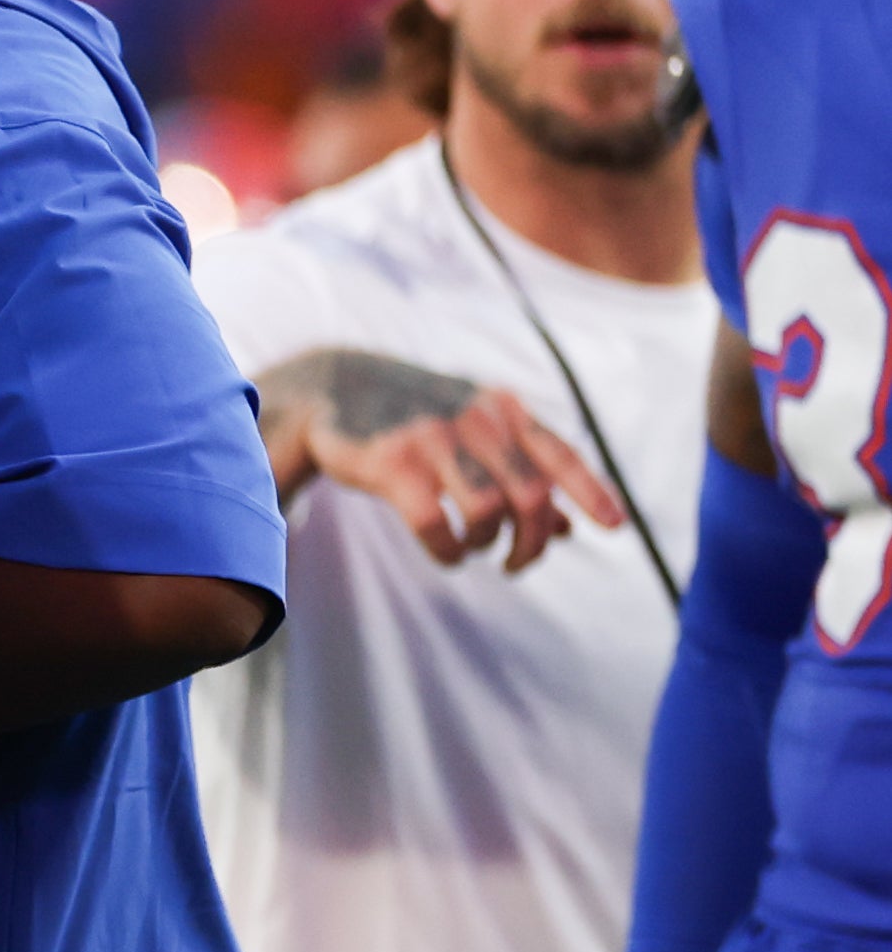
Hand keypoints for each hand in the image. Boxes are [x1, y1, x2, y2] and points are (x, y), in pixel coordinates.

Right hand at [270, 352, 621, 572]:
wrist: (335, 388)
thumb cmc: (415, 415)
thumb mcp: (475, 430)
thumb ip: (521, 470)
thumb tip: (566, 526)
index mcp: (503, 409)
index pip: (560, 455)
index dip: (592, 492)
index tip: (614, 526)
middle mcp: (475, 420)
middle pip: (531, 494)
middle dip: (534, 541)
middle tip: (519, 563)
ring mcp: (433, 440)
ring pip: (488, 510)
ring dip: (489, 544)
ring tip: (474, 548)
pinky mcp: (392, 464)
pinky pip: (436, 524)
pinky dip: (449, 551)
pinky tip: (448, 553)